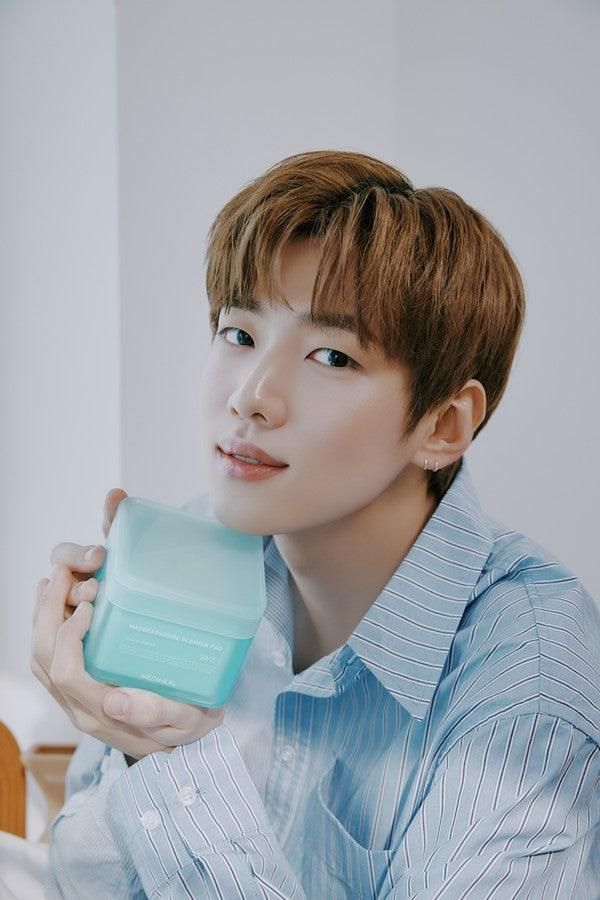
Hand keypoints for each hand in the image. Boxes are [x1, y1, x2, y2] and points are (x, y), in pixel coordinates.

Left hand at [31, 488, 224, 759]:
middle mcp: (79, 710)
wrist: (184, 743)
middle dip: (48, 612)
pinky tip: (58, 603)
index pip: (66, 673)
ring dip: (42, 617)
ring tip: (55, 580)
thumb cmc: (189, 723)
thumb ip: (154, 713)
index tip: (91, 603)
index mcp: (102, 715)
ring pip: (39, 658)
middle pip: (43, 660)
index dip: (69, 635)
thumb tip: (114, 703)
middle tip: (64, 574)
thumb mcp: (185, 720)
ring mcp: (73, 702)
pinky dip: (46, 627)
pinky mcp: (75, 693)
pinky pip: (47, 659)